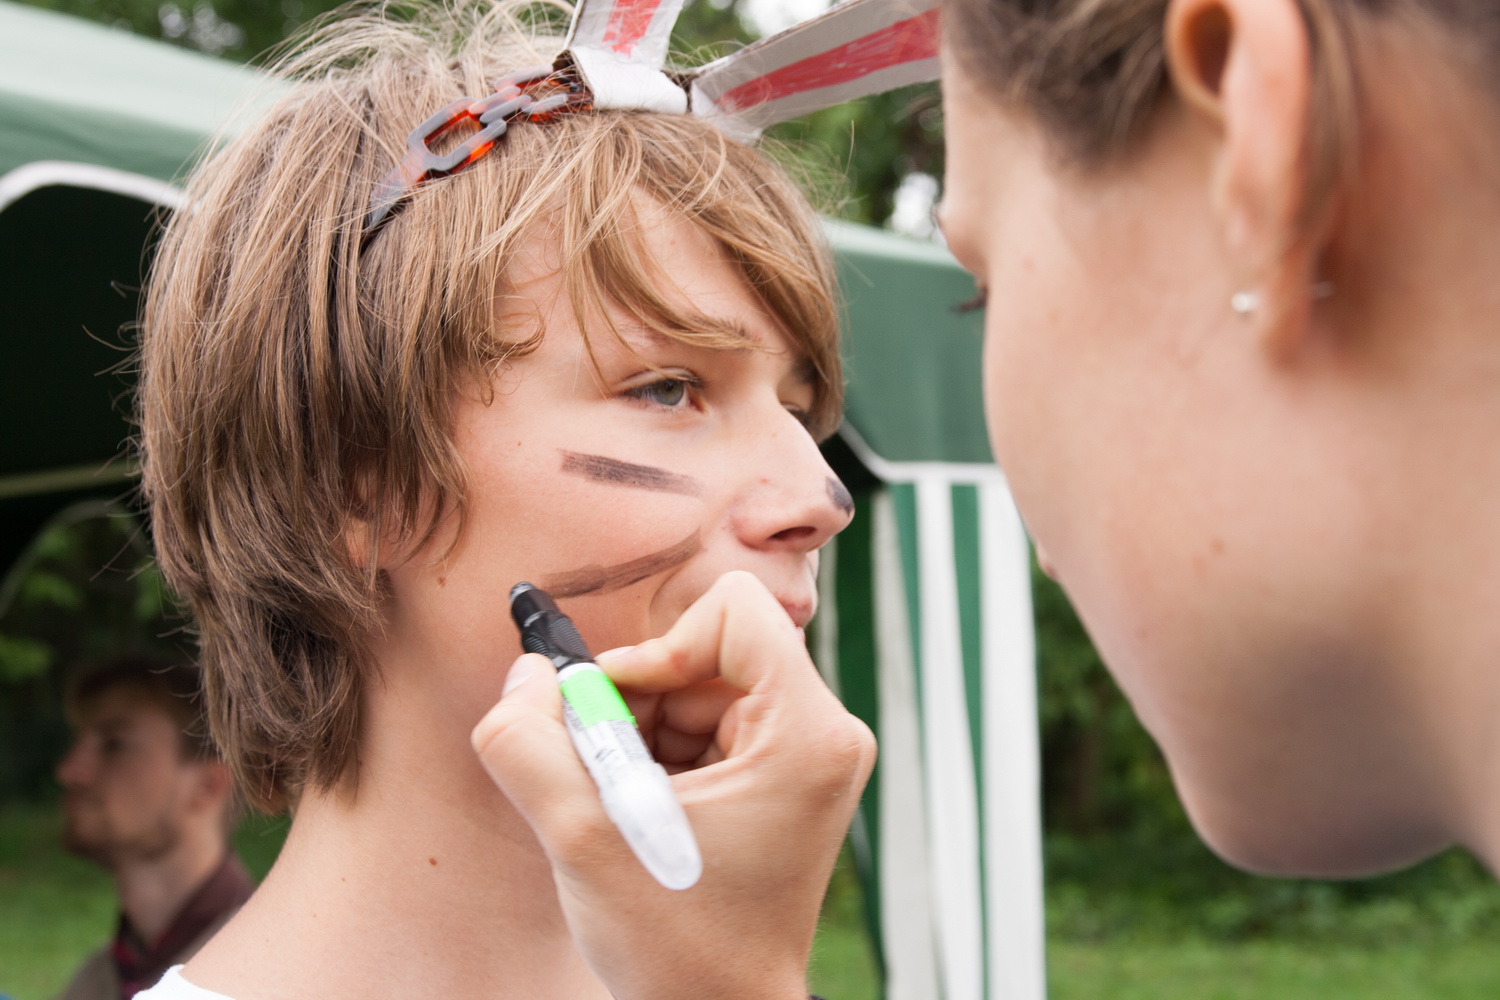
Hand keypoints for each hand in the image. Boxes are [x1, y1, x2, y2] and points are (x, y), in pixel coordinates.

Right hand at [471, 570, 875, 999]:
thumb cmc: (676, 946)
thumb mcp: (581, 839)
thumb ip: (530, 742)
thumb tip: (527, 672)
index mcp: (808, 734)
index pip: (734, 611)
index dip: (659, 649)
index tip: (619, 715)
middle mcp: (823, 734)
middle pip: (708, 651)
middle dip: (638, 706)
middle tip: (600, 774)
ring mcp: (807, 756)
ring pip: (698, 689)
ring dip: (640, 736)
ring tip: (622, 809)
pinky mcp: (784, 777)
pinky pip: (706, 727)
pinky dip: (657, 758)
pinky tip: (641, 817)